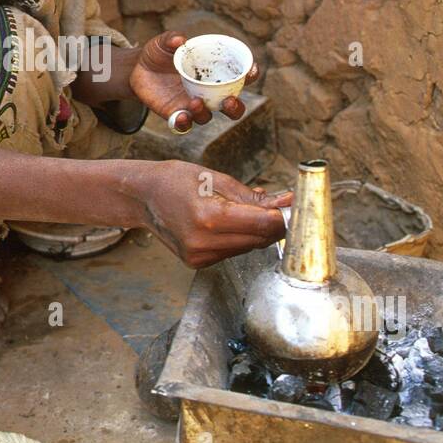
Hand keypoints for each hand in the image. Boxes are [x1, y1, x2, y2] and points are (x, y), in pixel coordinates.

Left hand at [128, 32, 259, 128]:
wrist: (138, 68)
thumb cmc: (159, 52)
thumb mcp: (164, 42)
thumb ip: (172, 39)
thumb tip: (180, 40)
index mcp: (213, 73)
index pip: (240, 77)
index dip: (250, 75)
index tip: (251, 71)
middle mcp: (208, 93)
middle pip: (231, 107)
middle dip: (236, 107)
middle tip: (229, 100)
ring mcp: (192, 105)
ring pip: (207, 117)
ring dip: (204, 112)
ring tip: (195, 102)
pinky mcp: (175, 114)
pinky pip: (184, 125)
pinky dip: (184, 123)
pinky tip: (181, 117)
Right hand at [137, 160, 291, 268]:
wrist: (143, 197)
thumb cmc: (176, 181)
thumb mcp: (216, 179)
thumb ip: (253, 197)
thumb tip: (286, 203)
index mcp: (209, 217)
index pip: (262, 224)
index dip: (285, 218)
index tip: (299, 208)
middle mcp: (204, 242)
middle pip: (259, 239)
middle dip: (275, 224)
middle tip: (285, 207)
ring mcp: (200, 256)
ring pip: (248, 248)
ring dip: (258, 232)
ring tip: (254, 211)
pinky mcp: (198, 263)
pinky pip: (232, 252)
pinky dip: (240, 238)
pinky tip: (233, 223)